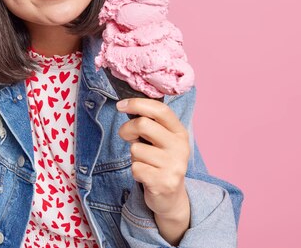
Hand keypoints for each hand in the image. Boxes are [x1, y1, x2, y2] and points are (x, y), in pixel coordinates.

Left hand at [117, 98, 189, 219]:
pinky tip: (146, 175)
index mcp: (179, 132)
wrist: (170, 197)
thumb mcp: (161, 140)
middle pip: (143, 124)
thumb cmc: (159, 161)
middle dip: (127, 129)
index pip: (160, 110)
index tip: (120, 105)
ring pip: (136, 149)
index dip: (138, 104)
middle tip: (126, 136)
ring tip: (145, 162)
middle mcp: (180, 147)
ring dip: (134, 156)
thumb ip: (150, 124)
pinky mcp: (164, 182)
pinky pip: (135, 168)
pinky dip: (135, 171)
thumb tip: (126, 105)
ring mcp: (174, 165)